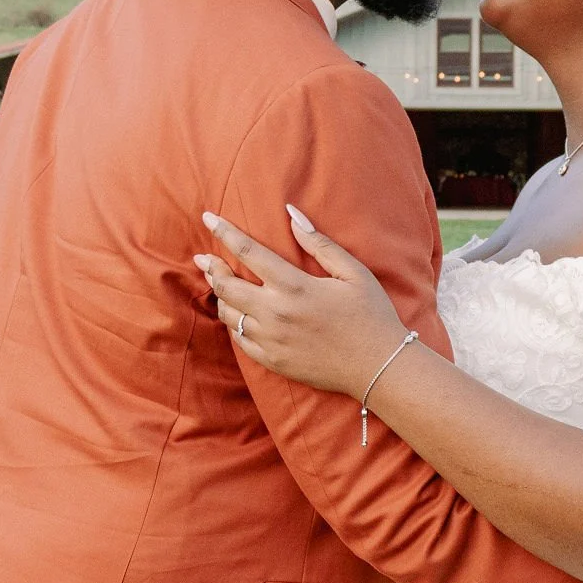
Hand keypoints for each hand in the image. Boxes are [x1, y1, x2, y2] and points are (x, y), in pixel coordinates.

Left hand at [197, 207, 410, 397]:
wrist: (379, 367)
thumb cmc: (371, 315)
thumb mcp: (353, 273)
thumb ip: (320, 243)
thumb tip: (292, 215)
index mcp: (295, 286)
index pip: (248, 252)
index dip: (224, 232)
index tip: (208, 218)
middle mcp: (276, 313)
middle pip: (227, 285)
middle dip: (211, 267)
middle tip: (203, 257)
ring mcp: (272, 340)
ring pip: (229, 314)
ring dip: (220, 295)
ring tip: (219, 283)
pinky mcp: (273, 361)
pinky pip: (240, 340)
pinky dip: (234, 324)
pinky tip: (237, 315)